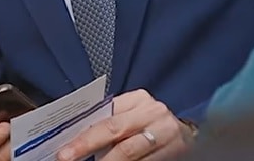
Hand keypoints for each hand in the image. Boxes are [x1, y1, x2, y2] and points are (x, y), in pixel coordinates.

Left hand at [57, 90, 192, 160]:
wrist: (188, 133)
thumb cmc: (151, 123)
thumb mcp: (133, 114)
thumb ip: (112, 120)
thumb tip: (76, 136)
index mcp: (139, 99)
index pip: (105, 116)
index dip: (83, 134)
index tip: (64, 148)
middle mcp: (153, 113)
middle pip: (114, 131)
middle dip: (87, 146)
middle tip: (68, 158)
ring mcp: (166, 132)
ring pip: (129, 151)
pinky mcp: (176, 150)